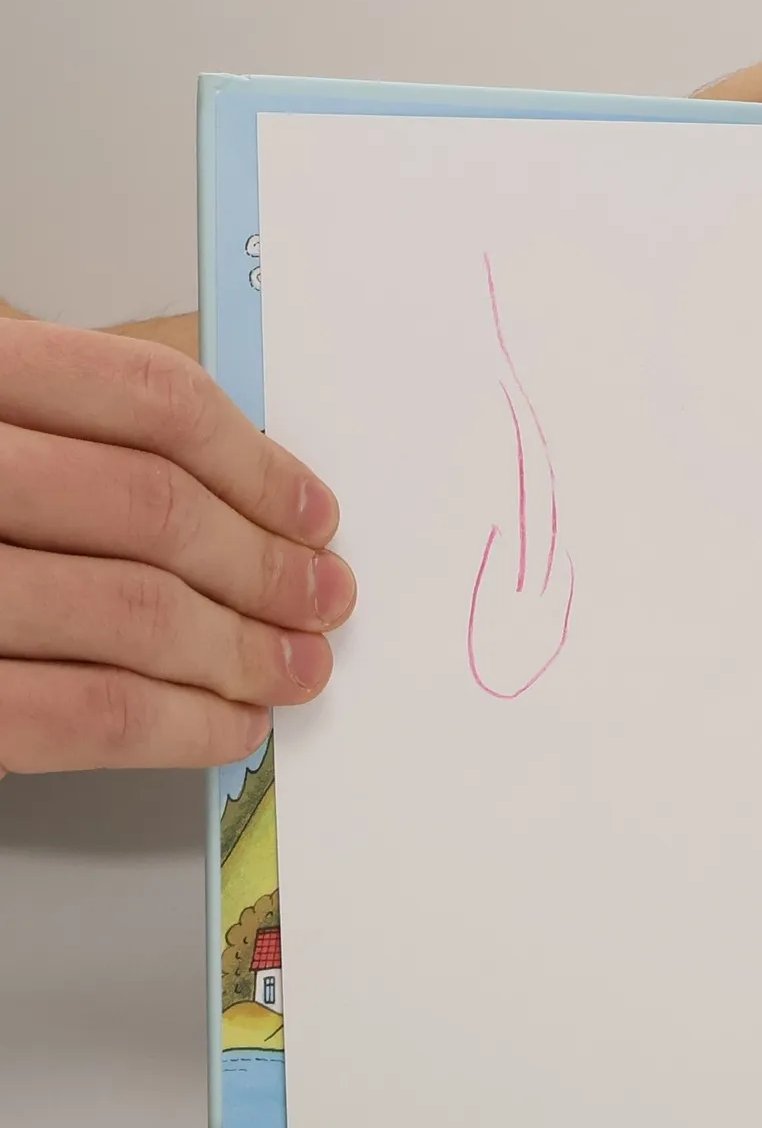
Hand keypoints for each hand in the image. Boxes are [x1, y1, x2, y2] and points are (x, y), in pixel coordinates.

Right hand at [0, 318, 353, 774]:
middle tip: (322, 600)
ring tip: (294, 668)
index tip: (313, 515)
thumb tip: (241, 485)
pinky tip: (225, 725)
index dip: (257, 466)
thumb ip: (73, 427)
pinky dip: (177, 726)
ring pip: (131, 612)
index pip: (146, 401)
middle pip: (152, 509)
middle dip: (266, 568)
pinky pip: (81, 714)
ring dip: (241, 652)